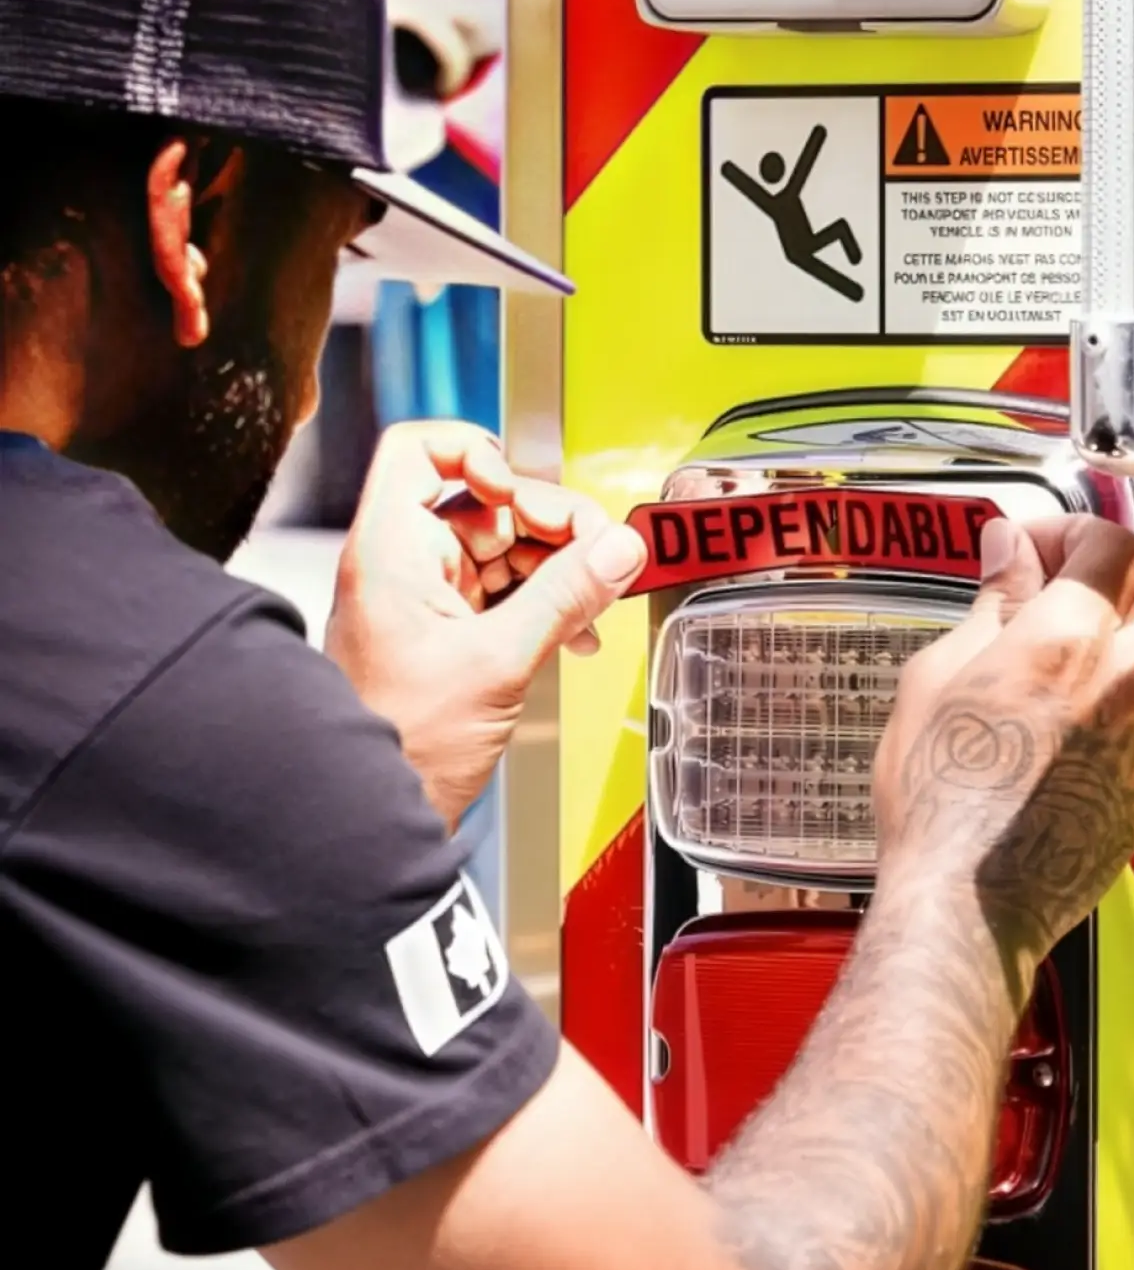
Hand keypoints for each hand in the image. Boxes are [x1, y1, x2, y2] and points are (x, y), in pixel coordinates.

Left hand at [325, 422, 646, 829]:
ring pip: (503, 550)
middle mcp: (403, 566)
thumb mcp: (499, 662)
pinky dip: (544, 603)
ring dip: (556, 568)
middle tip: (596, 554)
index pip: (419, 451)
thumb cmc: (402, 747)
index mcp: (392, 552)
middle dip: (548, 524)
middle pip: (484, 502)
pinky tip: (577, 633)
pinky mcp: (448, 635)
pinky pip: (504, 594)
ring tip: (595, 599)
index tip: (525, 487)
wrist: (378, 818)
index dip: (477, 452)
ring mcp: (425, 600)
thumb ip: (565, 596)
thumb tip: (619, 549)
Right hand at [874, 515, 1133, 992]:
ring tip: (1129, 638)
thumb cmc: (939, 802)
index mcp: (1064, 637)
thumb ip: (991, 605)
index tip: (1037, 549)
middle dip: (1132, 565)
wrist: (967, 900)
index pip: (1109, 541)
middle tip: (1084, 584)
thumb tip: (1010, 552)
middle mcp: (1126, 676)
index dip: (1071, 531)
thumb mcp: (937, 677)